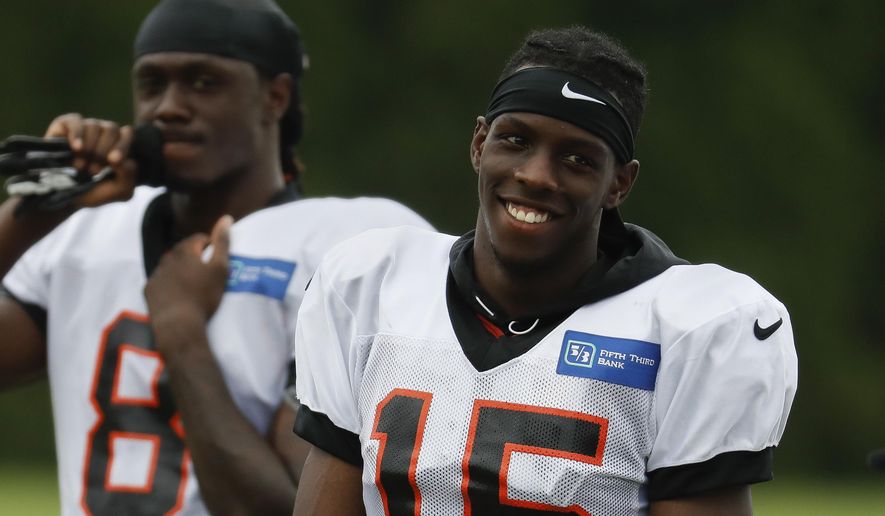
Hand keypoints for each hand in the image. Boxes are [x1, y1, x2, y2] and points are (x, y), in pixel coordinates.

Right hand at [44, 113, 137, 206]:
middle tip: (94, 170)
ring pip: (94, 125)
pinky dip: (77, 134)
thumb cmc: (94, 191)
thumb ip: (129, 176)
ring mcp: (84, 128)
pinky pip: (75, 121)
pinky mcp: (64, 125)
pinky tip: (76, 148)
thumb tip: (123, 159)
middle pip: (111, 128)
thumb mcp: (119, 191)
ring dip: (89, 148)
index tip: (113, 161)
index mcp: (118, 144)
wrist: (63, 195)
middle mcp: (103, 133)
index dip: (122, 145)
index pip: (127, 132)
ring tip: (80, 166)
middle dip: (103, 151)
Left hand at [144, 215, 232, 355]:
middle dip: (194, 258)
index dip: (210, 247)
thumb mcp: (220, 268)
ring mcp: (156, 274)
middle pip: (183, 251)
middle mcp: (167, 258)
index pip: (199, 239)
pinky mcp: (148, 289)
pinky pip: (161, 281)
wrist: (179, 324)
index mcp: (185, 250)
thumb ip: (222, 242)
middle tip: (206, 273)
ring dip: (181, 270)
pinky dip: (169, 283)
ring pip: (171, 266)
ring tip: (192, 285)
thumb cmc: (204, 295)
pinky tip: (178, 295)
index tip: (216, 261)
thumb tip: (226, 218)